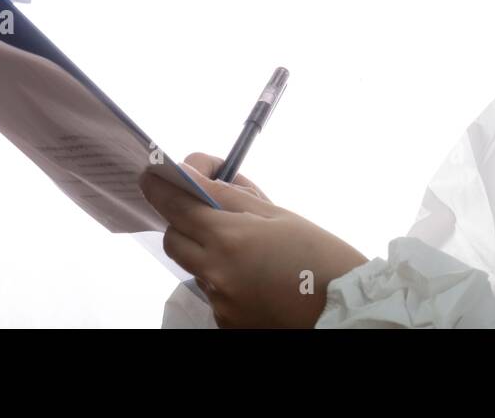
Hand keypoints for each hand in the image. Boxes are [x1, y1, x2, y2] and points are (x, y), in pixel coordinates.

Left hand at [140, 153, 368, 327]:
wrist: (343, 309)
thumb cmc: (321, 255)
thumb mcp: (279, 215)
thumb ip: (234, 197)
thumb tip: (201, 178)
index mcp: (230, 237)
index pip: (176, 205)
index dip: (160, 186)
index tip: (152, 174)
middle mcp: (216, 271)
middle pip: (174, 238)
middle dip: (184, 219)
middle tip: (211, 212)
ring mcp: (219, 301)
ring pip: (193, 264)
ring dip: (207, 249)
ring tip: (248, 250)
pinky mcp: (225, 321)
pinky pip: (212, 290)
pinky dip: (225, 277)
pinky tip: (256, 276)